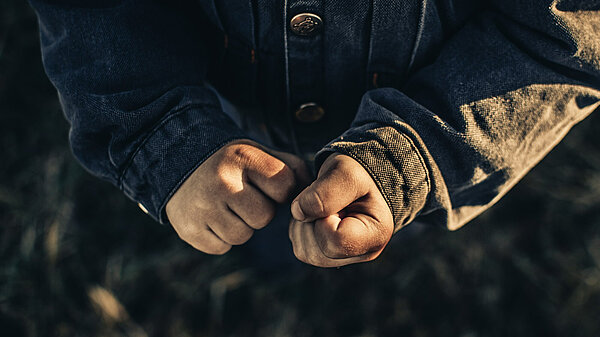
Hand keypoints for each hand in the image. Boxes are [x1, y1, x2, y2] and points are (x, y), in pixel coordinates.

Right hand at [166, 139, 310, 254]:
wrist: (178, 161)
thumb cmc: (232, 162)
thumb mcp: (259, 153)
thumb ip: (291, 167)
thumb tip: (312, 192)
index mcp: (242, 158)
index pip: (284, 188)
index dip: (280, 191)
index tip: (266, 185)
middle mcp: (220, 182)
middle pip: (263, 217)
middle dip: (259, 210)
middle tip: (243, 197)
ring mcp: (202, 207)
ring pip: (242, 235)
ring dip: (240, 225)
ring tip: (227, 207)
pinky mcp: (189, 229)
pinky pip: (222, 247)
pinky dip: (221, 237)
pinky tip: (213, 218)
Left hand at [289, 153, 393, 266]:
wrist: (362, 175)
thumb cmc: (359, 173)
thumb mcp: (347, 173)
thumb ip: (324, 194)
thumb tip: (298, 214)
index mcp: (375, 235)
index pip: (335, 240)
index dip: (324, 216)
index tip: (335, 198)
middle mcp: (363, 253)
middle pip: (317, 253)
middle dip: (312, 221)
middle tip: (328, 200)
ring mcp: (345, 257)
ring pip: (306, 253)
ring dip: (304, 224)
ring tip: (323, 206)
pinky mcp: (329, 254)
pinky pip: (302, 249)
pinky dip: (302, 228)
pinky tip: (317, 214)